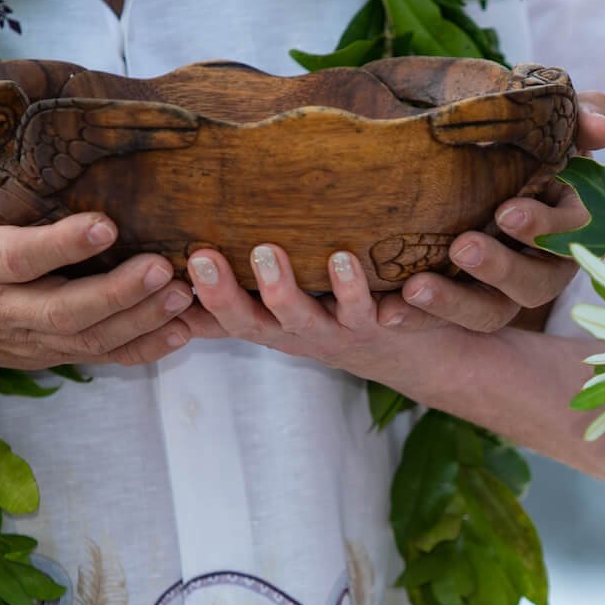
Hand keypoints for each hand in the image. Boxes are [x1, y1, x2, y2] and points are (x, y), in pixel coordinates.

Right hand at [0, 102, 195, 371]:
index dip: (60, 246)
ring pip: (89, 339)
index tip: (107, 226)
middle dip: (115, 293)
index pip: (16, 259)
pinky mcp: (55, 353)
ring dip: (140, 320)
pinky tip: (182, 329)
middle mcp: (0, 307)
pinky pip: (103, 358)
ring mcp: (31, 337)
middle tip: (162, 267)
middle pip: (62, 311)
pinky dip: (145, 348)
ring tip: (183, 294)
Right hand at [182, 241, 450, 390]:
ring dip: (285, 290)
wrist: (426, 355)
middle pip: (255, 323)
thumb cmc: (347, 318)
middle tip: (205, 257)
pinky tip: (345, 259)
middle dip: (226, 294)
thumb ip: (250, 297)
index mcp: (278, 326)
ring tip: (267, 250)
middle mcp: (304, 335)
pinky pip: (370, 312)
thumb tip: (189, 272)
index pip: (227, 317)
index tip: (177, 263)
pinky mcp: (384, 328)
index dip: (202, 296)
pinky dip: (357, 289)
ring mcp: (343, 334)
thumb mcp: (296, 313)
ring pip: (308, 320)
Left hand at [378, 90, 604, 333]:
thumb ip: (582, 115)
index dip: (545, 229)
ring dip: (452, 304)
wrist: (465, 149)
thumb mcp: (551, 119)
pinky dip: (414, 318)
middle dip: (498, 269)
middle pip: (532, 285)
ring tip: (414, 289)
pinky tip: (385, 310)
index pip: (571, 235)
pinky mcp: (458, 298)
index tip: (507, 212)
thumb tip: (600, 128)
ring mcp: (497, 287)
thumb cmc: (521, 133)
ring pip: (488, 312)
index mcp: (568, 223)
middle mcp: (539, 264)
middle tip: (462, 247)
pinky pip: (441, 320)